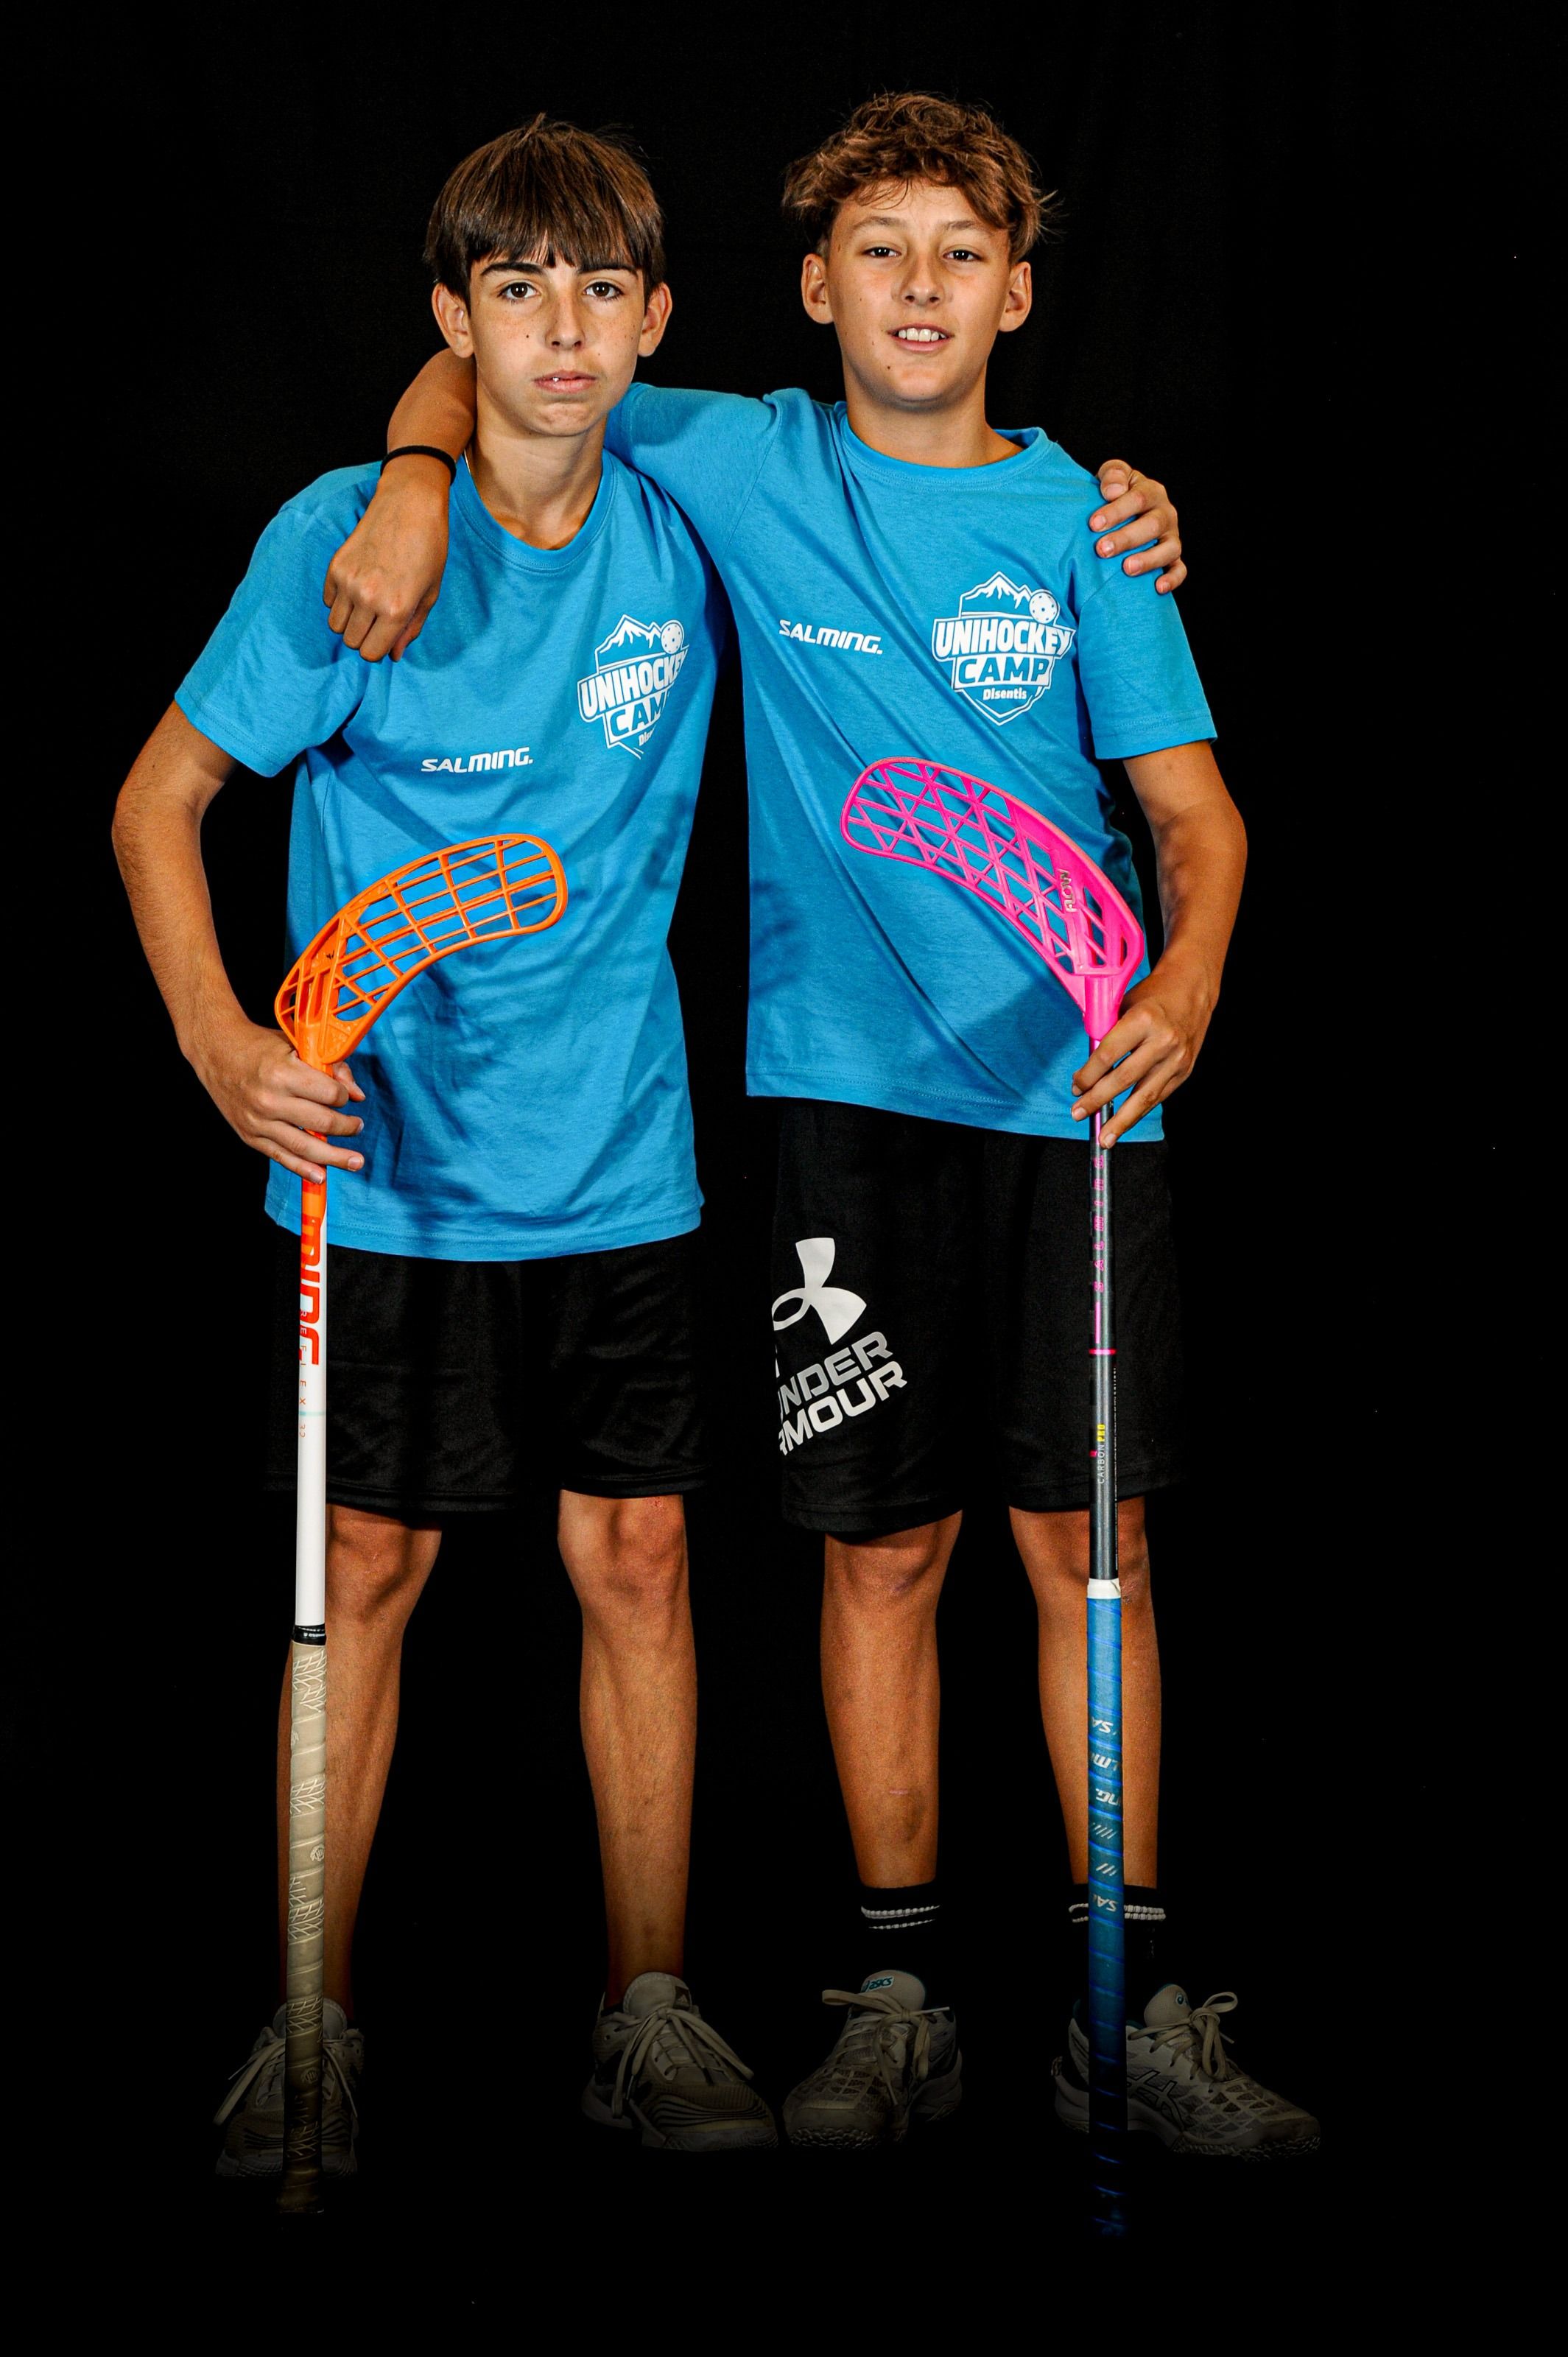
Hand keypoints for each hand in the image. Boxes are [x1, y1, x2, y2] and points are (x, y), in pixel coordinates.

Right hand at [189, 1015, 366, 1181]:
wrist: (216, 1052)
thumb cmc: (261, 1047)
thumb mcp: (297, 1046)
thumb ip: (332, 1068)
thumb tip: (358, 1096)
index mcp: (283, 1072)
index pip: (329, 1094)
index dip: (344, 1097)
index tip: (346, 1096)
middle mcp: (269, 1099)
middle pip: (321, 1123)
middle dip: (346, 1127)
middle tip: (358, 1127)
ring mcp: (258, 1121)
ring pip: (304, 1146)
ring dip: (334, 1157)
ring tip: (355, 1162)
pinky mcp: (250, 1135)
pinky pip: (281, 1156)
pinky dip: (302, 1168)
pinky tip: (321, 1176)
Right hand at [323, 456, 451, 661]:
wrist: (409, 505)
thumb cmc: (428, 549)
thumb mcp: (430, 593)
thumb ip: (411, 628)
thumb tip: (394, 655)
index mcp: (395, 610)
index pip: (371, 653)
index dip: (378, 649)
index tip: (385, 637)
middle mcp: (368, 599)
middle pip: (351, 641)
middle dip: (364, 636)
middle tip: (378, 619)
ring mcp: (348, 582)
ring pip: (336, 624)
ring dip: (350, 621)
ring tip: (367, 604)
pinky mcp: (335, 566)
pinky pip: (328, 601)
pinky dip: (340, 601)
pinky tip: (358, 585)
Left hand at [1069, 964, 1213, 1145]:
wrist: (1192, 987)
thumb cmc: (1153, 994)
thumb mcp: (1125, 1004)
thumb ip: (1107, 1034)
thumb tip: (1087, 1070)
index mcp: (1143, 1019)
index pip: (1108, 1055)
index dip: (1088, 1075)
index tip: (1076, 1086)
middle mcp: (1163, 1041)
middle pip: (1123, 1079)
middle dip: (1097, 1100)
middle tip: (1079, 1113)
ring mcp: (1177, 1058)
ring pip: (1144, 1096)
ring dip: (1121, 1120)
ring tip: (1105, 1137)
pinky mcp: (1185, 1070)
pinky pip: (1158, 1096)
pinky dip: (1140, 1111)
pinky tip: (1125, 1122)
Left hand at [1090, 461, 1184, 592]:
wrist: (1126, 511)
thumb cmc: (1115, 493)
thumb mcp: (1113, 475)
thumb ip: (1113, 475)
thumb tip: (1112, 491)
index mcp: (1151, 492)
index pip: (1138, 499)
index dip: (1117, 511)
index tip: (1094, 524)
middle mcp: (1165, 514)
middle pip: (1151, 525)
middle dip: (1126, 538)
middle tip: (1102, 549)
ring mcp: (1171, 537)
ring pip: (1168, 549)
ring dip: (1148, 560)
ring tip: (1127, 568)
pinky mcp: (1173, 558)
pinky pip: (1179, 570)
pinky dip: (1172, 579)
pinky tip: (1157, 587)